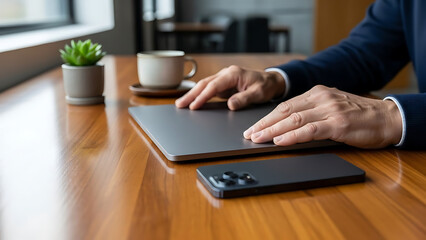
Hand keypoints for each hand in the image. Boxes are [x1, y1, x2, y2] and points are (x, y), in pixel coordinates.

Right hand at [175, 65, 285, 109]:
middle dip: (191, 94)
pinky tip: (192, 102)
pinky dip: (200, 95)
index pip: (214, 86)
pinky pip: (209, 89)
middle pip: (204, 84)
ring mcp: (224, 78)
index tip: (194, 106)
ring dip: (192, 95)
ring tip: (181, 104)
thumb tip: (230, 105)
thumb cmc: (266, 86)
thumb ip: (244, 99)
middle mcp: (226, 74)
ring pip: (204, 86)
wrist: (271, 80)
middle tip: (180, 105)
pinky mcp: (223, 84)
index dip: (203, 96)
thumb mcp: (258, 93)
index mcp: (233, 74)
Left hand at [243, 85, 402, 148]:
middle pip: (285, 111)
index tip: (253, 127)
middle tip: (249, 134)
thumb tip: (286, 126)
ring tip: (258, 139)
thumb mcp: (332, 108)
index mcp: (317, 93)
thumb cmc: (359, 116)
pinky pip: (310, 130)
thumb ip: (311, 113)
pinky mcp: (338, 124)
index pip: (285, 105)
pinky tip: (279, 141)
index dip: (267, 117)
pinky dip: (292, 136)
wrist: (388, 118)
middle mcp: (321, 98)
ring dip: (272, 130)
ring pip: (294, 119)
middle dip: (264, 124)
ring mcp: (329, 110)